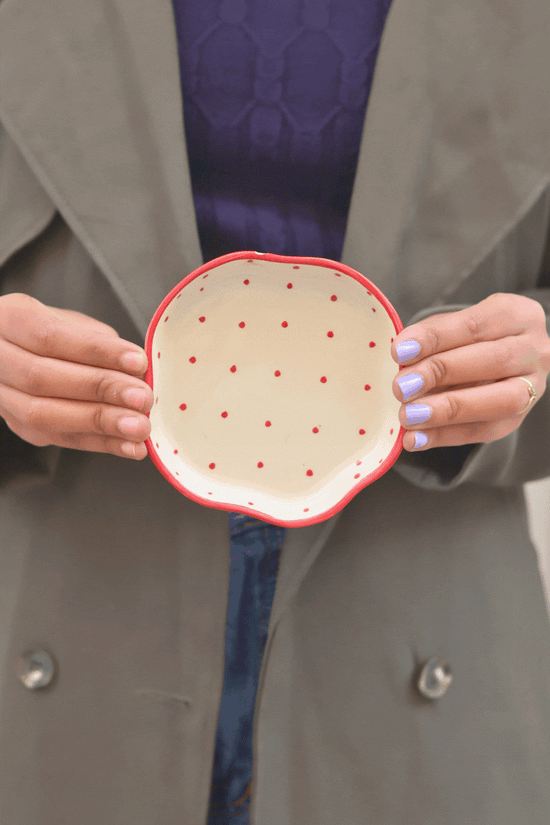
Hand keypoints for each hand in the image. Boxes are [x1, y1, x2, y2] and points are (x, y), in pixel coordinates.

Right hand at [0, 293, 152, 458]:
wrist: (17, 353)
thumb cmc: (50, 332)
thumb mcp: (72, 322)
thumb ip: (100, 342)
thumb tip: (136, 371)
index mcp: (8, 319)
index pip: (50, 337)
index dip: (96, 351)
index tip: (136, 361)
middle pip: (43, 378)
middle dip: (100, 390)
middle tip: (141, 397)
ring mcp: (3, 397)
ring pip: (44, 415)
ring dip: (100, 423)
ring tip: (138, 426)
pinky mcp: (20, 426)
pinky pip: (59, 439)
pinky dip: (100, 443)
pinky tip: (129, 445)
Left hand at [391, 293, 549, 451]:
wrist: (497, 360)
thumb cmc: (467, 339)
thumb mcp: (452, 325)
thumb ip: (432, 338)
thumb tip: (403, 360)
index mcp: (516, 314)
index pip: (475, 325)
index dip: (435, 338)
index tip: (400, 351)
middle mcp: (534, 349)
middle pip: (493, 361)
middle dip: (441, 374)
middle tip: (401, 387)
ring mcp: (534, 386)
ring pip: (499, 401)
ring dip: (447, 411)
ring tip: (408, 416)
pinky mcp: (518, 419)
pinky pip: (486, 431)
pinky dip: (446, 436)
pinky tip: (416, 438)